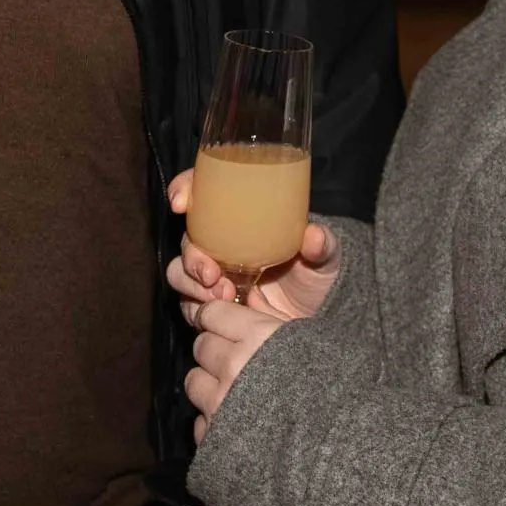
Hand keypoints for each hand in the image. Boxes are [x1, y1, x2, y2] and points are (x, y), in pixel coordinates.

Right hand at [165, 168, 340, 320]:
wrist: (317, 316)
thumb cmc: (318, 275)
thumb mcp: (327, 256)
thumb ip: (322, 245)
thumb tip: (314, 236)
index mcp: (241, 220)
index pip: (204, 193)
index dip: (184, 189)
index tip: (180, 203)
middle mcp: (221, 245)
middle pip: (187, 240)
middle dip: (192, 257)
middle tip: (212, 274)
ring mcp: (213, 276)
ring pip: (179, 273)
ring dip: (191, 284)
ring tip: (223, 297)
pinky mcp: (212, 305)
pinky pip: (188, 305)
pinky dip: (197, 308)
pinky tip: (222, 312)